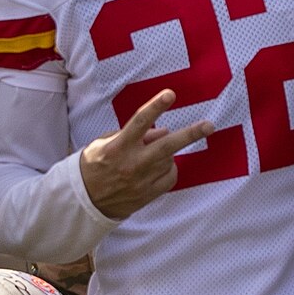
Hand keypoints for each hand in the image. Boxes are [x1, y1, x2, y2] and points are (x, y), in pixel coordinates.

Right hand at [79, 89, 213, 218]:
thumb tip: (162, 130)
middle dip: (190, 134)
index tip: (171, 93)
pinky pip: (170, 178)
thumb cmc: (94, 165)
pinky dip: (169, 169)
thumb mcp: (104, 142)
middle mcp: (132, 163)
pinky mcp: (147, 195)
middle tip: (209, 125)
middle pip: (167, 146)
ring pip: (169, 160)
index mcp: (118, 146)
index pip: (140, 121)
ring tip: (151, 154)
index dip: (156, 106)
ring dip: (167, 153)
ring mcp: (141, 181)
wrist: (84, 201)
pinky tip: (159, 167)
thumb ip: (133, 134)